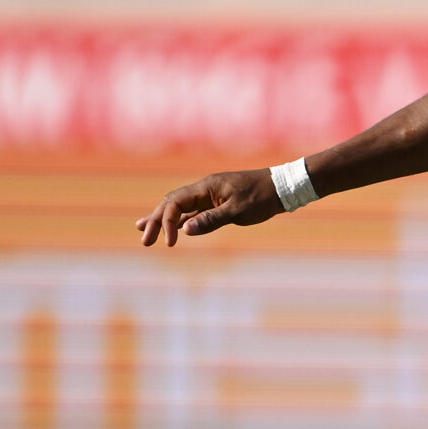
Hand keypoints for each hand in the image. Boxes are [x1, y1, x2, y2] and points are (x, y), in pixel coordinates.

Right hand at [136, 168, 279, 245]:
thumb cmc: (263, 197)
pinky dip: (181, 219)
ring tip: (144, 230)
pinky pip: (193, 210)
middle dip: (156, 221)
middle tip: (144, 240)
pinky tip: (174, 228)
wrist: (283, 187)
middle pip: (172, 203)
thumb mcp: (239, 211)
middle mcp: (203, 189)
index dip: (166, 222)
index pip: (175, 203)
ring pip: (180, 207)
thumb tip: (186, 230)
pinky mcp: (217, 201)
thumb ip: (212, 220)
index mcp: (205, 187)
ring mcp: (210, 195)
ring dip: (163, 219)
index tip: (169, 242)